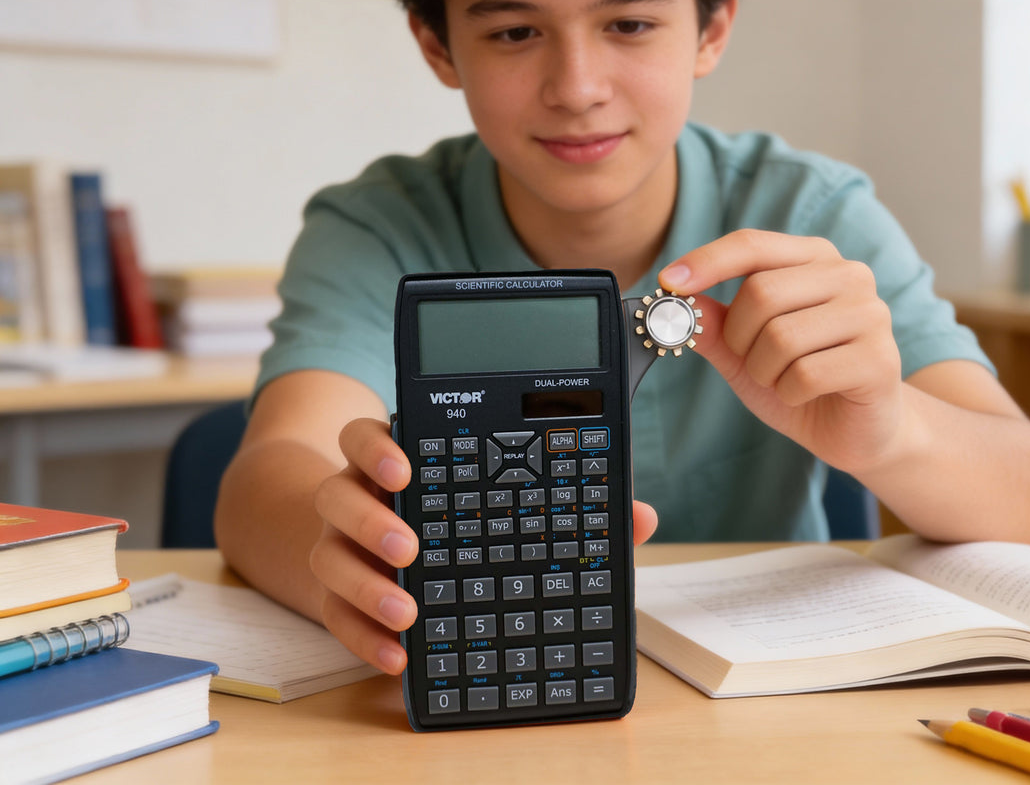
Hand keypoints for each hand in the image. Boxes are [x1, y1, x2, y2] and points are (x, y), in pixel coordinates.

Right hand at [309, 418, 660, 675]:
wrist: (381, 552)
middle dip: (370, 519)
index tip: (407, 464)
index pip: (367, 435)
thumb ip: (568, 504)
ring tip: (408, 611)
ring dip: (364, 584)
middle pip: (337, 493)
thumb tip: (640, 517)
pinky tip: (398, 656)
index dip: (378, 445)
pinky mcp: (334, 598)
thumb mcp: (503, 502)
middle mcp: (358, 498)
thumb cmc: (462, 519)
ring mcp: (340, 548)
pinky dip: (362, 637)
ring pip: (327, 556)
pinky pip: (333, 616)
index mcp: (396, 461)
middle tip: (410, 547)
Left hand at [659, 229, 905, 475]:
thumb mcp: (745, 351)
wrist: (855, 430)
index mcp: (814, 259)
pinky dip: (789, 393)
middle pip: (761, 293)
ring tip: (784, 380)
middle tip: (753, 360)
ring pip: (781, 336)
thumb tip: (675, 299)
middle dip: (740, 338)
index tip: (668, 282)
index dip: (707, 261)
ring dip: (765, 371)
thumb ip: (714, 324)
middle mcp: (849, 275)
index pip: (752, 244)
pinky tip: (806, 395)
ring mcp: (870, 314)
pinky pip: (805, 374)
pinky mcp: (879, 358)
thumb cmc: (800, 381)